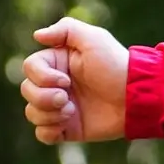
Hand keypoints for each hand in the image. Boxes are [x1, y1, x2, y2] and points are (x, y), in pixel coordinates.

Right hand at [21, 17, 131, 143]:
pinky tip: (65, 127)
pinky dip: (48, 131)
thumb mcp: (94, 38)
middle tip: (67, 99)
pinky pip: (42, 133)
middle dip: (44, 98)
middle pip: (27, 91)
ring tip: (71, 113)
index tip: (66, 81)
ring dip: (48, 115)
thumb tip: (37, 35)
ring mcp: (60, 107)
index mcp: (58, 62)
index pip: (29, 68)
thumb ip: (65, 29)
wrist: (136, 99)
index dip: (42, 77)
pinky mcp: (67, 128)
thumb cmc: (116, 65)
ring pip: (32, 113)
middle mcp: (56, 84)